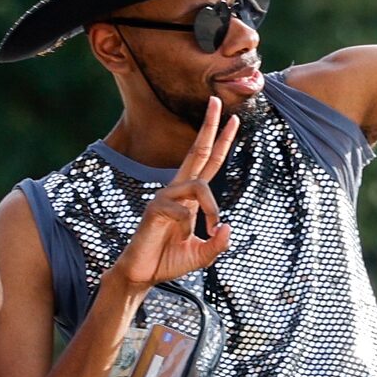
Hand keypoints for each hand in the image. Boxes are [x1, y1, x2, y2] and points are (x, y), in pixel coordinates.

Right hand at [114, 96, 237, 289]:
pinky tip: (181, 238)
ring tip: (212, 229)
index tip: (234, 119)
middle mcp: (177, 191)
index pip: (208, 163)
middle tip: (218, 101)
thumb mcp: (202, 255)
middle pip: (198, 152)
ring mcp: (164, 197)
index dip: (221, 141)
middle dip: (209, 127)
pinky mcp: (154, 209)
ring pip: (199, 186)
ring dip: (212, 208)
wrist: (141, 275)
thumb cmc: (168, 261)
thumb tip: (228, 228)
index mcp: (190, 198)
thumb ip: (218, 245)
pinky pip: (181, 211)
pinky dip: (188, 228)